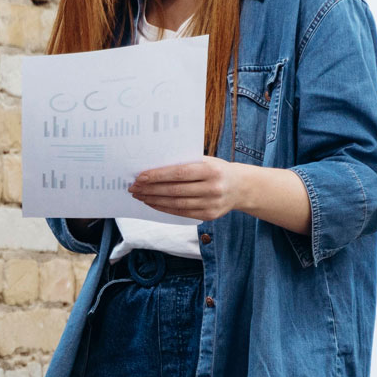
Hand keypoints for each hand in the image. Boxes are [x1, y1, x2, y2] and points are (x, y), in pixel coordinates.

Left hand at [129, 156, 243, 221]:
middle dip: (151, 189)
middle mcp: (213, 188)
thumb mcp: (206, 160)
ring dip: (154, 200)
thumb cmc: (217, 170)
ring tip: (139, 196)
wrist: (242, 187)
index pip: (179, 173)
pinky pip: (181, 212)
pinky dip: (164, 208)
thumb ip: (184, 163)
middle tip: (133, 187)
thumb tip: (153, 166)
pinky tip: (152, 203)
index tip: (140, 177)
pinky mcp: (209, 215)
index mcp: (211, 170)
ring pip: (176, 203)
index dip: (157, 176)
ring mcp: (212, 204)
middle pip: (175, 190)